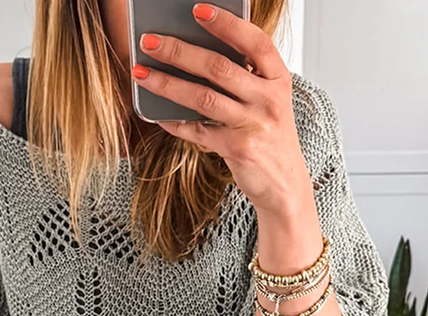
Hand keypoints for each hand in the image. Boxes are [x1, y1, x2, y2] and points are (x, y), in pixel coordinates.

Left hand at [133, 2, 312, 216]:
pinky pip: (197, 130)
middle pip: (218, 67)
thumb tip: (196, 55)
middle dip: (179, 52)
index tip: (197, 10)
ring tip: (141, 74)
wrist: (285, 185)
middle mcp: (268, 99)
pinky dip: (174, 122)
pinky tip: (157, 114)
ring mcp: (253, 125)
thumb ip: (245, 79)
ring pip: (202, 97)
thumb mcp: (269, 103)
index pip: (254, 42)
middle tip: (150, 42)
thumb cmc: (270, 138)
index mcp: (278, 79)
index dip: (226, 24)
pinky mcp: (237, 148)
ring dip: (167, 84)